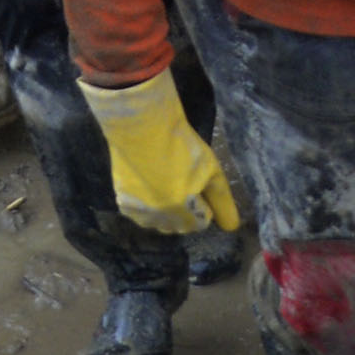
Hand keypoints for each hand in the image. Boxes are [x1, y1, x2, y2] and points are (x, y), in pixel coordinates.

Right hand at [83, 71, 241, 233]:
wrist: (143, 128)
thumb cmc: (182, 146)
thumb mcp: (211, 170)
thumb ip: (222, 201)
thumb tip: (232, 227)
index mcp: (182, 210)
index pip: (200, 224)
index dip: (203, 204)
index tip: (199, 185)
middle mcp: (158, 218)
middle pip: (179, 226)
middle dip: (185, 210)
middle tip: (183, 181)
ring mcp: (139, 212)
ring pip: (158, 222)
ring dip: (165, 210)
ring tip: (166, 182)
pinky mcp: (123, 203)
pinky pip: (141, 214)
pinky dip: (147, 204)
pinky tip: (149, 183)